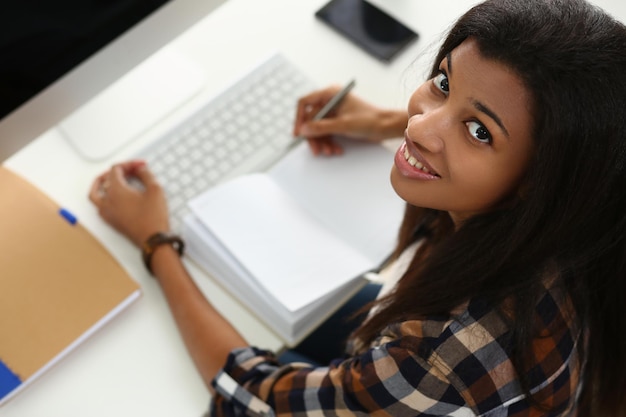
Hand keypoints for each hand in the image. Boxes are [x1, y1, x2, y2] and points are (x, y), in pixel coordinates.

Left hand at [89, 160, 169, 247]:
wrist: (152, 239)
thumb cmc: (153, 216)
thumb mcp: (155, 189)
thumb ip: (146, 174)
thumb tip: (140, 170)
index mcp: (116, 190)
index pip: (116, 170)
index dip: (128, 164)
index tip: (140, 166)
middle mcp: (107, 200)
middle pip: (105, 179)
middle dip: (118, 172)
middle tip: (131, 171)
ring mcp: (106, 212)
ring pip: (95, 193)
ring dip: (100, 184)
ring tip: (107, 180)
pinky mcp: (110, 221)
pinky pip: (98, 205)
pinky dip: (102, 197)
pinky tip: (111, 197)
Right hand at [293, 85, 407, 155]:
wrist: (386, 127)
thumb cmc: (370, 120)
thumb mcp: (343, 124)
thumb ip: (322, 127)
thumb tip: (303, 130)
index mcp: (330, 94)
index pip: (305, 103)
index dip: (299, 118)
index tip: (298, 133)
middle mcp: (330, 101)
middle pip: (311, 120)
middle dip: (314, 136)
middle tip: (316, 150)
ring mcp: (333, 112)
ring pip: (318, 129)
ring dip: (322, 143)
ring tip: (330, 152)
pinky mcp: (338, 122)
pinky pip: (326, 133)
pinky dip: (330, 143)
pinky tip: (337, 150)